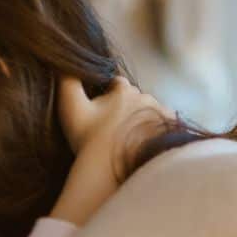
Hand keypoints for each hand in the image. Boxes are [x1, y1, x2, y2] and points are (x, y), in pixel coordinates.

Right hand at [50, 75, 172, 226]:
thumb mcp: (71, 108)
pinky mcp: (172, 130)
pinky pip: (163, 125)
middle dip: (124, 109)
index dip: (106, 97)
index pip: (115, 84)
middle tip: (111, 131)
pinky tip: (143, 144)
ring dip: (140, 120)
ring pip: (148, 112)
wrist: (111, 172)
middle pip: (134, 99)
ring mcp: (161, 113)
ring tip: (128, 141)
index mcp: (123, 89)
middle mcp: (145, 96)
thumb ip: (67, 81)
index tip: (99, 114)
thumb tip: (64, 64)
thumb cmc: (88, 141)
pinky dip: (154, 131)